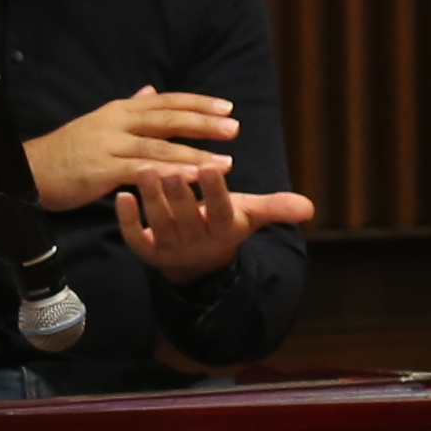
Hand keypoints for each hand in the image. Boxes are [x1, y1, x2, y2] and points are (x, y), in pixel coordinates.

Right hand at [27, 84, 243, 212]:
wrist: (28, 169)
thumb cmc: (67, 150)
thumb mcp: (99, 123)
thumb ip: (128, 108)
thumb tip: (151, 90)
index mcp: (119, 110)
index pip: (165, 102)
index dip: (197, 103)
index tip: (227, 107)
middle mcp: (116, 123)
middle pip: (166, 119)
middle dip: (202, 124)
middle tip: (234, 128)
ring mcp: (107, 146)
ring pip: (158, 147)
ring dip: (193, 154)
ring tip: (225, 163)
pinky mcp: (100, 171)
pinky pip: (140, 172)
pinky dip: (166, 174)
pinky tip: (188, 181)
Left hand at [115, 161, 319, 282]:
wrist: (197, 263)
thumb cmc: (222, 223)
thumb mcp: (248, 215)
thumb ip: (275, 208)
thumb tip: (309, 207)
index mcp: (222, 227)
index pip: (221, 210)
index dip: (215, 192)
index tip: (211, 167)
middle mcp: (195, 239)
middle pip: (187, 216)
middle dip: (180, 193)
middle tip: (172, 168)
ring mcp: (169, 246)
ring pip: (159, 222)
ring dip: (151, 199)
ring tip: (144, 170)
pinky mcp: (146, 250)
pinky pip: (135, 237)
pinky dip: (128, 219)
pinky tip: (120, 196)